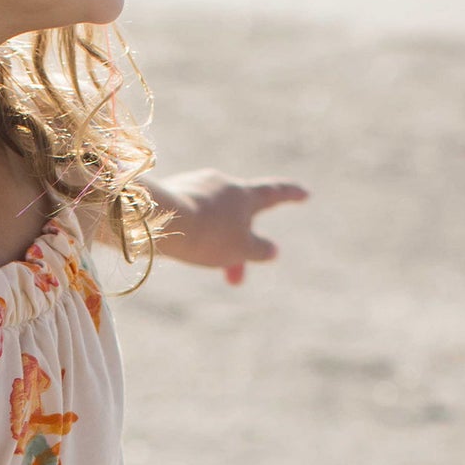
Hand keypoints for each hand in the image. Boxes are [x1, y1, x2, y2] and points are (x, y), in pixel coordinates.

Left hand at [141, 168, 308, 285]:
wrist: (160, 221)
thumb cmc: (206, 236)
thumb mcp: (240, 249)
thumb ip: (259, 249)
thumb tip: (271, 250)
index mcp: (244, 194)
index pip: (274, 192)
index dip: (291, 195)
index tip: (304, 194)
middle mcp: (222, 184)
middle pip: (238, 216)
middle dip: (239, 247)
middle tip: (235, 280)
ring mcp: (195, 186)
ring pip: (212, 219)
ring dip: (213, 242)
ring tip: (200, 258)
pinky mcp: (171, 194)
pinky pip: (189, 217)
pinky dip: (192, 234)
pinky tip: (177, 244)